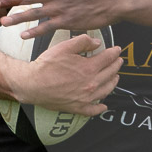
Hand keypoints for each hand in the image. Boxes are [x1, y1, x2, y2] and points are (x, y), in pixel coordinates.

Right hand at [0, 32, 122, 116]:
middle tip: (118, 61)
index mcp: (89, 68)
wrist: (32, 84)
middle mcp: (91, 84)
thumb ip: (82, 42)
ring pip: (106, 90)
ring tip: (115, 77)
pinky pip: (94, 110)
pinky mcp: (78, 107)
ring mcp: (86, 98)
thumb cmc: (47, 65)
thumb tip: (97, 43)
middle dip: (116, 66)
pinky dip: (100, 108)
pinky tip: (104, 105)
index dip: (114, 52)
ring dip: (113, 83)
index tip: (117, 49)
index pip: (108, 59)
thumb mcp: (64, 47)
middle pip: (110, 74)